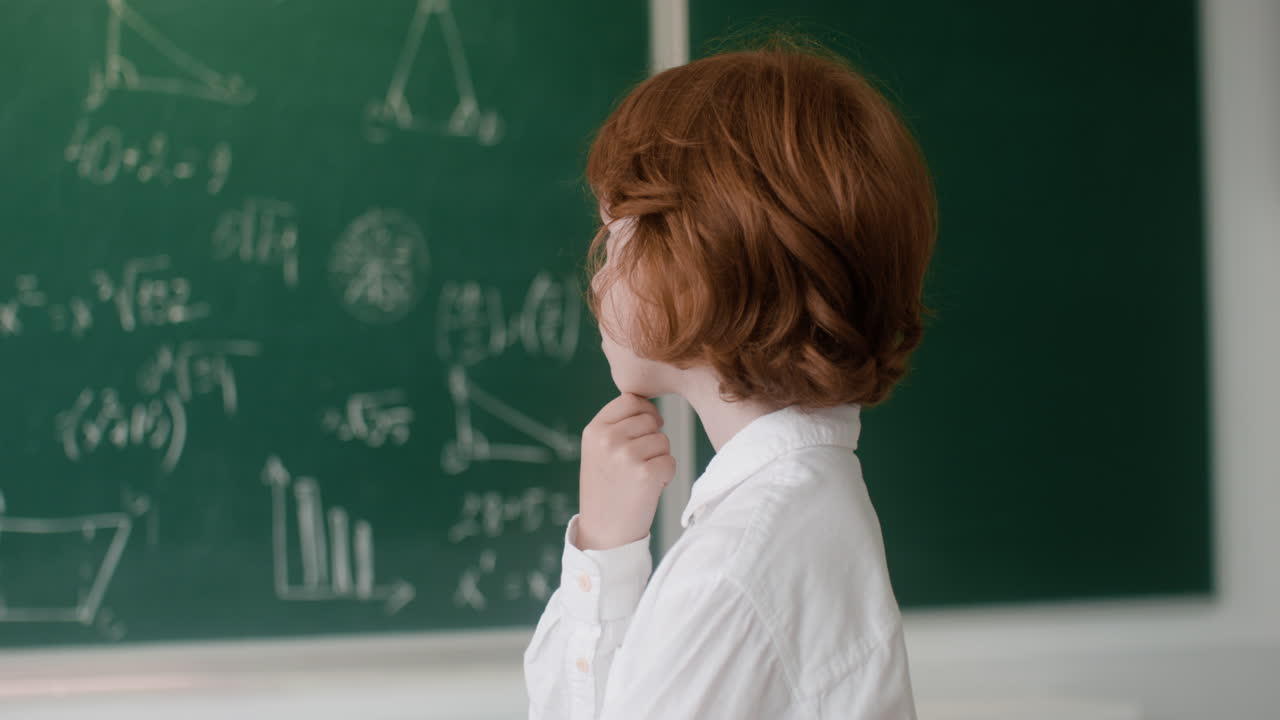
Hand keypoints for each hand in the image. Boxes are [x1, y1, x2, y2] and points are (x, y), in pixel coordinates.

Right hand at [575, 393, 675, 550]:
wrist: (603, 534)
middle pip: (651, 419)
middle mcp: (608, 439)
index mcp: (594, 430)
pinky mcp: (646, 473)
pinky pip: (671, 461)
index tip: (645, 429)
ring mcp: (626, 455)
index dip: (644, 412)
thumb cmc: (606, 490)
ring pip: (663, 440)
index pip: (630, 399)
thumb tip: (649, 405)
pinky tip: (648, 489)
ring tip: (639, 478)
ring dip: (659, 458)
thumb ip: (616, 426)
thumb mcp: (597, 451)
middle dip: (652, 438)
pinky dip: (666, 476)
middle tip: (637, 464)